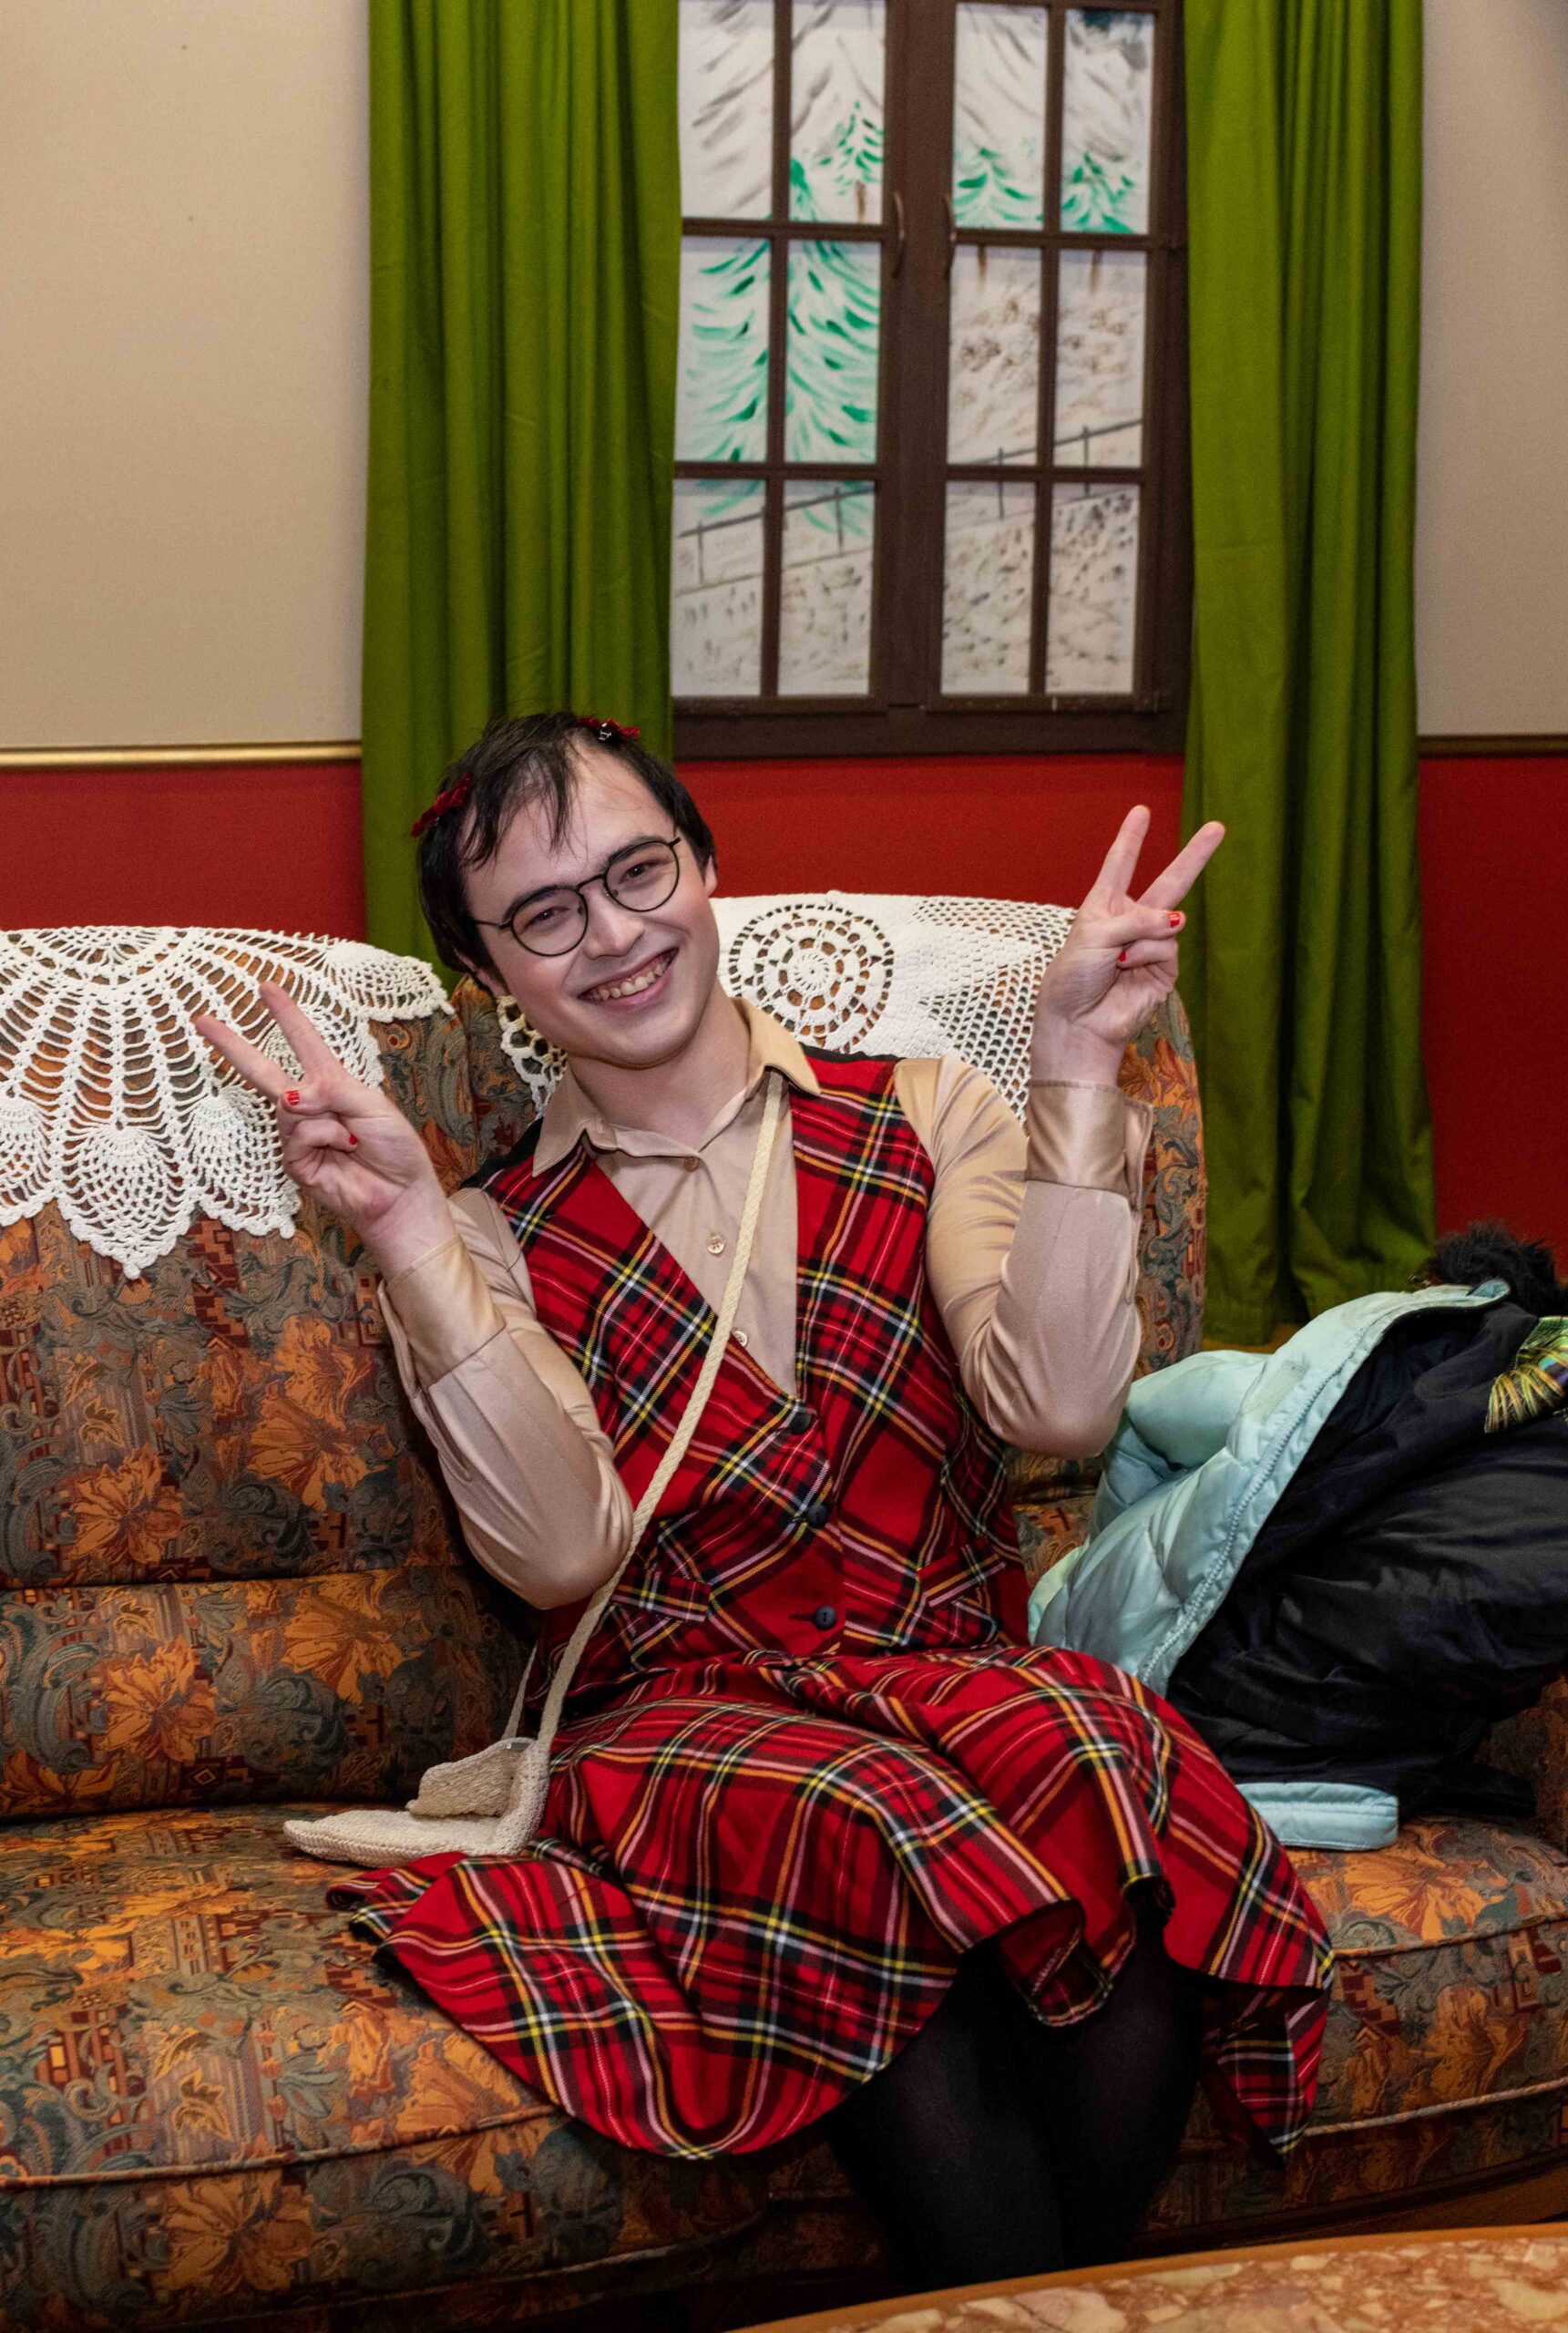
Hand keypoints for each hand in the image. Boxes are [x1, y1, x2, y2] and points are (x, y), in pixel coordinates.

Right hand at [193, 980, 453, 1271]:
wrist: (399, 1193)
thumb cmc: (394, 1148)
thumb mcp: (372, 1105)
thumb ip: (332, 1090)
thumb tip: (290, 1095)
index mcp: (332, 1084)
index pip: (304, 1042)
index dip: (286, 1015)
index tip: (265, 987)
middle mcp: (310, 1105)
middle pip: (262, 1071)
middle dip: (232, 1045)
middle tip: (201, 1020)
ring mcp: (298, 1134)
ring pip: (289, 1107)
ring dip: (326, 1118)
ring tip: (352, 1138)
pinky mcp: (294, 1161)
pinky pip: (298, 1135)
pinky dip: (324, 1138)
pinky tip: (342, 1150)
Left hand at [1031, 807, 1224, 1083]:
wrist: (1078, 1023)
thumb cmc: (1073, 977)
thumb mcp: (1094, 934)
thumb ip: (1136, 919)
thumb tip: (1178, 921)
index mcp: (1104, 907)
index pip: (1120, 864)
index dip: (1131, 838)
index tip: (1141, 811)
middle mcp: (1130, 922)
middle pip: (1168, 883)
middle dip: (1194, 856)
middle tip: (1218, 827)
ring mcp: (1150, 945)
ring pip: (1167, 922)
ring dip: (1141, 937)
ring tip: (1116, 960)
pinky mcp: (1164, 969)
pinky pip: (1168, 947)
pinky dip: (1147, 955)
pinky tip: (1127, 969)